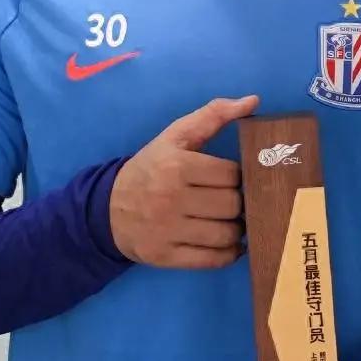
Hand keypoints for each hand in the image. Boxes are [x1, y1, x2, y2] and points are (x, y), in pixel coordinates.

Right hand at [108, 94, 257, 268]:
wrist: (107, 209)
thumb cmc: (150, 169)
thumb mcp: (174, 137)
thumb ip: (213, 115)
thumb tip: (253, 100)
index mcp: (176, 165)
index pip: (231, 175)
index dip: (238, 177)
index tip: (230, 179)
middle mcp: (171, 198)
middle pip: (232, 205)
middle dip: (239, 204)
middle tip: (232, 202)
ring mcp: (168, 231)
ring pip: (227, 234)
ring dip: (237, 230)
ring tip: (230, 221)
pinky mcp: (166, 257)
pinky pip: (213, 260)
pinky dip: (228, 253)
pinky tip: (226, 243)